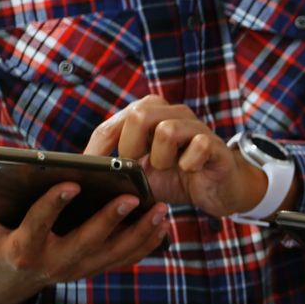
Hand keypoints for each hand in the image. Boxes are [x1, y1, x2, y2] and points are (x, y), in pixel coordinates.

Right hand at [0, 173, 168, 303]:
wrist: (0, 283)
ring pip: (112, 254)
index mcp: (21, 250)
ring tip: (160, 210)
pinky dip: (144, 245)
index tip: (70, 183)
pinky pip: (122, 260)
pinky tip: (162, 226)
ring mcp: (75, 269)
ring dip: (138, 234)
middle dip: (109, 220)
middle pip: (86, 242)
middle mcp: (52, 264)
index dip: (52, 206)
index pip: (37, 227)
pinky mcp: (91, 269)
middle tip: (132, 197)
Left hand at [85, 95, 279, 217]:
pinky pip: (199, 146)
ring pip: (167, 130)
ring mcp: (196, 127)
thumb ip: (119, 169)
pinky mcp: (216, 145)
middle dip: (130, 147)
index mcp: (149, 116)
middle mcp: (172, 113)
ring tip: (168, 168)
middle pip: (138, 114)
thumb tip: (86, 174)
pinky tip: (190, 170)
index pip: (113, 124)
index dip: (97, 148)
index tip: (88, 169)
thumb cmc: (178, 178)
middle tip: (139, 168)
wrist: (219, 189)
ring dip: (161, 158)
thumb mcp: (142, 175)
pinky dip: (189, 163)